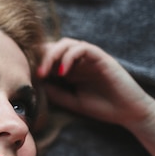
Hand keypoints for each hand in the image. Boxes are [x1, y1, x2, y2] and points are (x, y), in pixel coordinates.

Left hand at [37, 38, 154, 126]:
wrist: (128, 112)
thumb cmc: (102, 107)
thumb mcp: (72, 101)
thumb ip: (55, 92)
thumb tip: (35, 84)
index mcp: (70, 69)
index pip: (48, 56)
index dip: (36, 62)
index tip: (26, 75)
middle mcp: (78, 60)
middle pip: (53, 46)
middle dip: (40, 57)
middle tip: (34, 73)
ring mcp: (89, 57)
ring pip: (65, 44)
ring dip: (52, 55)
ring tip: (45, 73)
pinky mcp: (101, 57)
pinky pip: (82, 48)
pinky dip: (69, 57)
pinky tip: (63, 73)